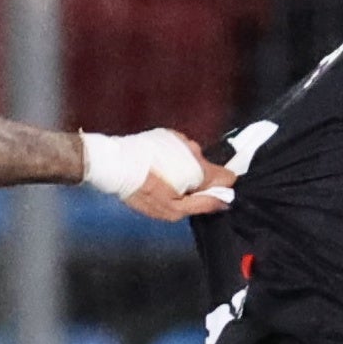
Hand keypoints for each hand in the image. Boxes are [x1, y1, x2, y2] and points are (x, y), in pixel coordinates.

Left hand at [81, 127, 236, 220]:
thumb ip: (203, 205)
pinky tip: (154, 166)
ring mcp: (181, 139)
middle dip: (196, 180)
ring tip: (160, 178)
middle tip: (174, 190)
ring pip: (191, 158)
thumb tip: (225, 202)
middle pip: (208, 168)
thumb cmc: (142, 191)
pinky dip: (171, 158)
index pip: (229, 177)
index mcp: (201, 170)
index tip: (205, 196)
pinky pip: (178, 149)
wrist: (113, 164)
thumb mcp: (173, 209)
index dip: (219, 190)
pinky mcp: (167, 134)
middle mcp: (196, 150)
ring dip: (182, 168)